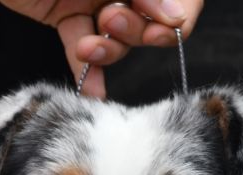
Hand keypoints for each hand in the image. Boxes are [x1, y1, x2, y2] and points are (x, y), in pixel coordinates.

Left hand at [0, 0, 203, 98]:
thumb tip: (176, 17)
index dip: (176, 14)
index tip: (160, 26)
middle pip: (151, 20)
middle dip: (136, 30)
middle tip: (112, 21)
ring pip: (117, 38)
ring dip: (108, 50)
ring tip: (89, 46)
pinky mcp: (65, 13)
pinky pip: (81, 44)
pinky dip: (86, 68)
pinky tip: (92, 92)